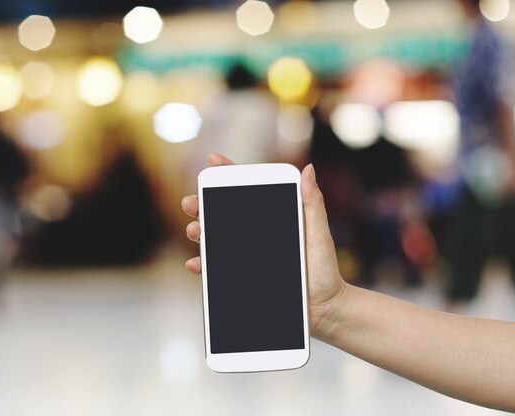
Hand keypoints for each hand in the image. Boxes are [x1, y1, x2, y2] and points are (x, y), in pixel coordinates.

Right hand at [181, 152, 347, 336]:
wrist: (324, 308)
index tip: (213, 160)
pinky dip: (202, 266)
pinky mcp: (241, 278)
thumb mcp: (319, 234)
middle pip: (222, 213)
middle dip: (202, 205)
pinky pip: (217, 270)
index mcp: (271, 218)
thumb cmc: (324, 269)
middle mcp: (254, 234)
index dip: (228, 173)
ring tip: (194, 230)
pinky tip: (196, 263)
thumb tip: (308, 169)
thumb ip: (312, 204)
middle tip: (191, 203)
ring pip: (214, 238)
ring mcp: (246, 256)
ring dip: (199, 232)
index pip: (247, 190)